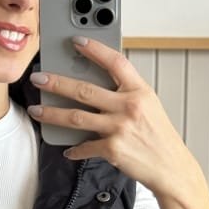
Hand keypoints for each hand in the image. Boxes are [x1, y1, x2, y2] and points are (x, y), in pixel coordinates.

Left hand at [27, 36, 201, 200]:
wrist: (171, 167)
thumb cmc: (159, 137)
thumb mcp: (149, 106)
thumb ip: (126, 94)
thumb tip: (97, 86)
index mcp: (139, 91)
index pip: (115, 62)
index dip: (95, 50)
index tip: (76, 42)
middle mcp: (129, 106)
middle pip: (84, 90)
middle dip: (56, 83)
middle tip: (38, 78)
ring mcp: (119, 128)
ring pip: (76, 117)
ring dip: (52, 113)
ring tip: (37, 110)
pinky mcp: (112, 149)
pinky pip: (85, 147)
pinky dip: (74, 150)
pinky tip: (68, 150)